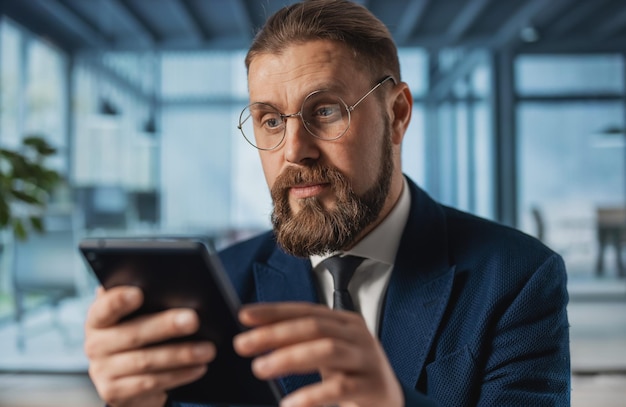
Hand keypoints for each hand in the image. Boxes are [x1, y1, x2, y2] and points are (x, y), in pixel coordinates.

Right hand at [84, 286, 215, 406]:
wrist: (126, 377)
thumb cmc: (139, 334)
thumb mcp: (136, 317)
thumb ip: (149, 304)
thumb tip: (181, 293)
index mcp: (98, 319)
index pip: (104, 308)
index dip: (118, 300)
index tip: (139, 293)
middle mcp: (95, 344)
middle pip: (133, 334)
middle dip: (166, 326)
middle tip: (194, 320)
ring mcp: (102, 371)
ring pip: (146, 361)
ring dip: (181, 354)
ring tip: (208, 349)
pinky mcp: (115, 393)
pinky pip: (151, 383)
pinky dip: (178, 375)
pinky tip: (198, 368)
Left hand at [233, 302, 403, 406]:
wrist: (388, 404)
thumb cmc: (352, 376)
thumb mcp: (327, 354)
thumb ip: (301, 342)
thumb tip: (256, 337)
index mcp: (345, 322)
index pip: (306, 310)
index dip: (275, 311)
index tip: (244, 315)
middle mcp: (358, 335)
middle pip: (313, 326)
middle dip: (275, 333)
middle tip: (243, 344)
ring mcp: (367, 360)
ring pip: (326, 350)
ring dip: (289, 358)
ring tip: (260, 368)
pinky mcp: (373, 387)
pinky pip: (340, 388)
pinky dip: (312, 395)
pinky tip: (290, 404)